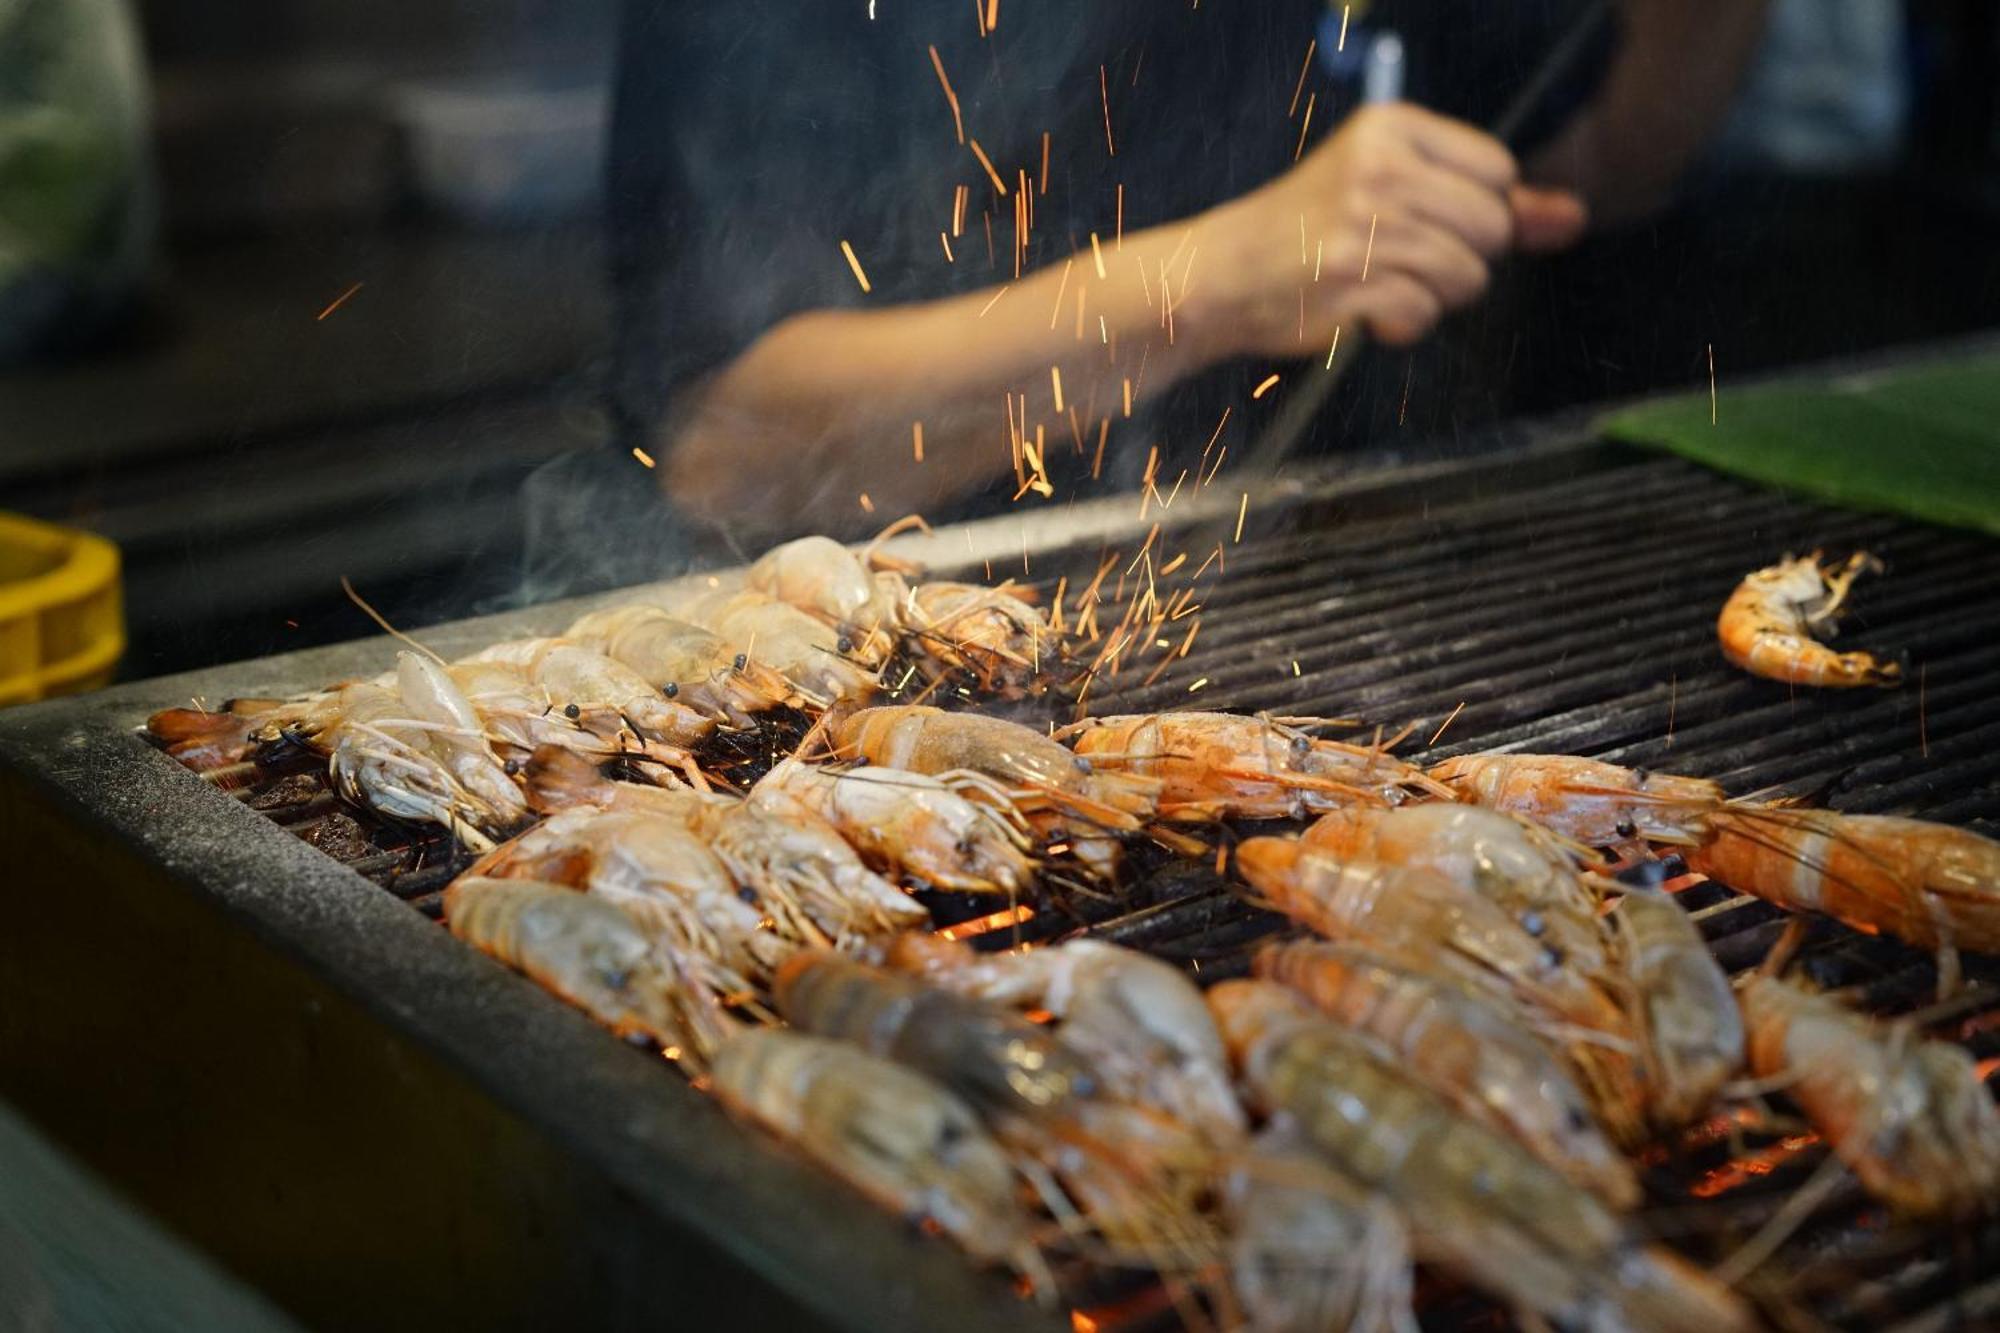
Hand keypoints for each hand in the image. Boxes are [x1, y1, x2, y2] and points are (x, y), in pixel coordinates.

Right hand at [1189, 103, 1586, 354]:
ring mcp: (1363, 226)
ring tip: (1376, 283)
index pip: (1497, 171)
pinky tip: (1360, 311)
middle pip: (1491, 227)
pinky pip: (1423, 315)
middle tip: (1395, 257)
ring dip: (1430, 296)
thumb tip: (1573, 217)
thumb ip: (1489, 203)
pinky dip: (1399, 326)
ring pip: (1466, 277)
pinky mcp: (1351, 282)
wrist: (1223, 275)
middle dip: (1459, 257)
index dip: (1473, 210)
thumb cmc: (1313, 233)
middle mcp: (1378, 168)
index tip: (1421, 218)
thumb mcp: (1395, 193)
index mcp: (1389, 128)